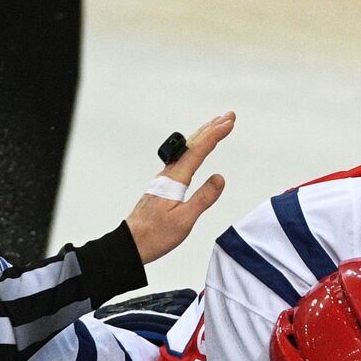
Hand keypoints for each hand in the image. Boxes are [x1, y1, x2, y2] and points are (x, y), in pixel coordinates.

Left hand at [125, 112, 232, 262]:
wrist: (131, 243)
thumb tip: (220, 178)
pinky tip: (196, 151)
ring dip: (203, 136)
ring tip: (216, 126)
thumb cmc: (155, 235)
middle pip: (192, 145)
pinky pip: (182, 159)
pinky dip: (194, 148)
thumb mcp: (184, 220)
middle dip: (211, 129)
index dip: (215, 135)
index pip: (198, 151)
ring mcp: (165, 179)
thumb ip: (203, 198)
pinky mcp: (164, 185)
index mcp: (174, 180)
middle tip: (229, 116)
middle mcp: (169, 174)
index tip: (229, 123)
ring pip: (187, 150)